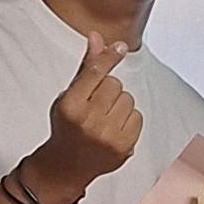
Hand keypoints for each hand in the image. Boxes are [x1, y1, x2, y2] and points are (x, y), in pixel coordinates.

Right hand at [23, 33, 143, 203]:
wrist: (66, 166)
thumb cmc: (68, 126)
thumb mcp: (69, 96)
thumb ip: (86, 68)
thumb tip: (97, 37)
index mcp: (70, 105)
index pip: (95, 73)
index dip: (108, 57)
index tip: (120, 46)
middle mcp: (88, 121)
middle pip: (114, 84)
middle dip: (108, 90)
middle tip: (96, 106)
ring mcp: (107, 136)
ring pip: (128, 99)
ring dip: (120, 105)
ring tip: (104, 119)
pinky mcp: (123, 147)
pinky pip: (137, 117)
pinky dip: (129, 120)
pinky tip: (114, 129)